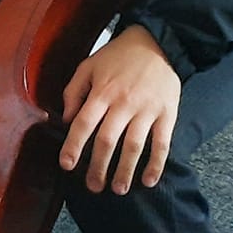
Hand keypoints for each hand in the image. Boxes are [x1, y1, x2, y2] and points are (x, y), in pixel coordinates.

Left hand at [59, 25, 180, 195]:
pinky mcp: (167, 114)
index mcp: (102, 91)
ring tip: (117, 189)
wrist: (156, 43)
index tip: (67, 165)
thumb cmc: (118, 56)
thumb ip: (73, 90)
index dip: (74, 145)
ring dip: (125, 170)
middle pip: (108, 140)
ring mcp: (147, 110)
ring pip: (134, 146)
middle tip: (93, 186)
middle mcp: (123, 103)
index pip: (84, 123)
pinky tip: (148, 180)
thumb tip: (65, 119)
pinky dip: (156, 164)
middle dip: (98, 167)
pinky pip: (162, 143)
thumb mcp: (88, 65)